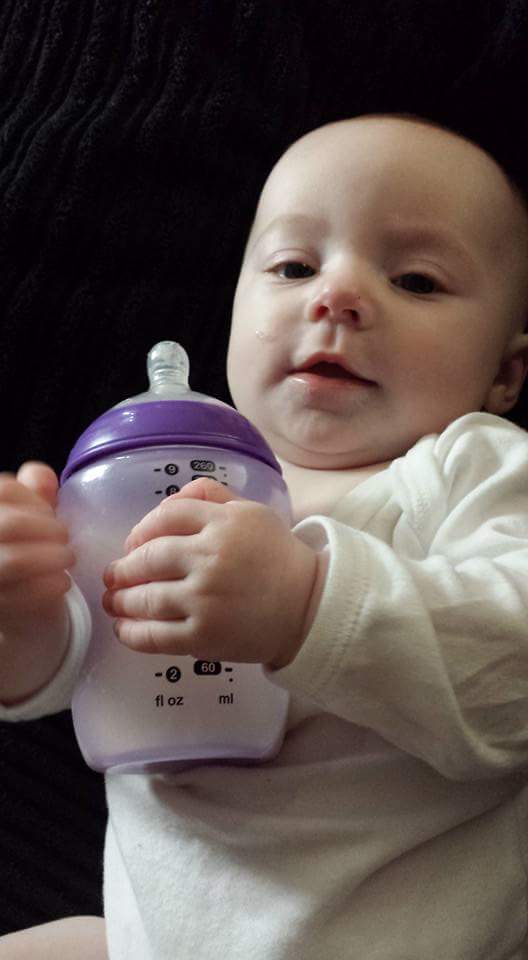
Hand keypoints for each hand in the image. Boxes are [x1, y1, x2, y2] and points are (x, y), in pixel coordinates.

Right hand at [0, 461, 74, 703]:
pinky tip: (62, 583)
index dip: (35, 500)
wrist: (17, 594)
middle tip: (65, 539)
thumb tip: (44, 476)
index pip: (4, 490)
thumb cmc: (25, 543)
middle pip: (11, 525)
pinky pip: (23, 596)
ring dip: (53, 558)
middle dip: (49, 530)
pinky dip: (49, 587)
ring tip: (67, 559)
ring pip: (16, 562)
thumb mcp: (30, 513)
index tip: (50, 513)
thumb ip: (36, 492)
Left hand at [102, 478, 321, 668]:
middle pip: (147, 558)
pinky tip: (123, 629)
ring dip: (120, 600)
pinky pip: (155, 636)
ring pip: (145, 598)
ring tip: (113, 602)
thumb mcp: (251, 512)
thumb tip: (169, 501)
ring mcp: (205, 600)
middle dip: (122, 568)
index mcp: (223, 524)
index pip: (165, 517)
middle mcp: (211, 558)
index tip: (132, 544)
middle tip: (112, 576)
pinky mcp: (204, 637)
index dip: (140, 530)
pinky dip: (131, 633)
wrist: (309, 606)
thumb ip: (211, 497)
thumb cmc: (277, 557)